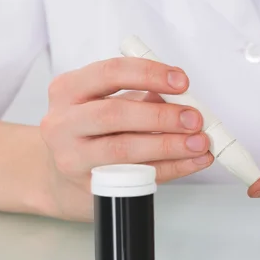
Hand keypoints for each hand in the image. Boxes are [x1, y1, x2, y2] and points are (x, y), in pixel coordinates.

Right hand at [40, 58, 213, 220]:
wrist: (60, 178)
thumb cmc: (91, 133)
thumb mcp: (108, 104)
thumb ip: (143, 97)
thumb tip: (185, 99)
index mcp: (69, 90)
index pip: (111, 73)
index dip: (150, 75)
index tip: (182, 82)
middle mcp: (62, 122)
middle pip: (115, 114)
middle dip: (162, 116)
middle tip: (194, 118)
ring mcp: (72, 157)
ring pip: (123, 150)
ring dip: (168, 145)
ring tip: (199, 143)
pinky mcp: (88, 186)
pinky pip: (136, 176)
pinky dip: (171, 168)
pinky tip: (192, 161)